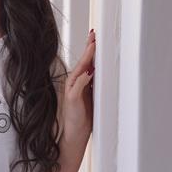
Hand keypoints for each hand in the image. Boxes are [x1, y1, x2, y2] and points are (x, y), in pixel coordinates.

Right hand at [62, 29, 95, 143]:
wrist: (73, 135)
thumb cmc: (82, 118)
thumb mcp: (91, 98)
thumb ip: (93, 84)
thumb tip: (101, 71)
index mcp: (80, 83)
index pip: (86, 63)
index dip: (90, 50)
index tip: (95, 37)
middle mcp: (74, 84)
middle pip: (82, 63)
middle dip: (89, 49)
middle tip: (94, 36)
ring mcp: (71, 91)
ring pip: (79, 71)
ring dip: (86, 59)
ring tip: (92, 47)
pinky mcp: (71, 100)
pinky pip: (77, 86)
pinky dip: (82, 78)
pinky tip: (88, 71)